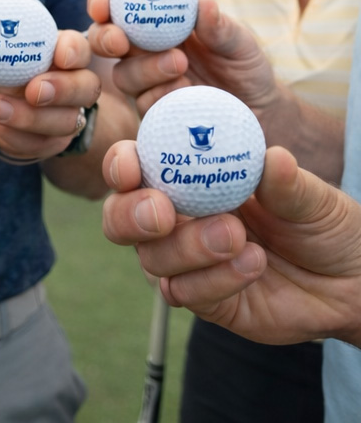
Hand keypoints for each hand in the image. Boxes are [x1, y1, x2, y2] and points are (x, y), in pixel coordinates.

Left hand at [0, 30, 100, 161]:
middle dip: (62, 89)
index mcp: (56, 50)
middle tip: (34, 90)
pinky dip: (16, 136)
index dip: (73, 50)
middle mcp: (72, 81)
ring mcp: (68, 115)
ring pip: (66, 121)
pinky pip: (42, 144)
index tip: (60, 55)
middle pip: (86, 86)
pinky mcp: (54, 142)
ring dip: (31, 118)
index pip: (77, 46)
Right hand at [87, 0, 276, 115]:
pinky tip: (184, 92)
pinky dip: (160, 96)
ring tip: (180, 65)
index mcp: (158, 23)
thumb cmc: (245, 67)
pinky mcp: (154, 112)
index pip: (120, 6)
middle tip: (121, 42)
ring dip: (144, 68)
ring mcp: (146, 83)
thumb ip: (220, 27)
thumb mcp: (240, 43)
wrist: (260, 113)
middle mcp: (144, 50)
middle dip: (104, 38)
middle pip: (104, 41)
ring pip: (123, 75)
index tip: (103, 6)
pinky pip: (143, 104)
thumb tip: (203, 2)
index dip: (102, 2)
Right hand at [101, 140, 360, 347]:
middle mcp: (175, 218)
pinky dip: (215, 279)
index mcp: (186, 178)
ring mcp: (185, 261)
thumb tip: (273, 157)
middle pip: (119, 218)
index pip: (134, 166)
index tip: (131, 165)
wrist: (351, 281)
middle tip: (164, 212)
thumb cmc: (322, 223)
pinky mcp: (203, 300)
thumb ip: (285, 180)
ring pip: (151, 257)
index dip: (120, 164)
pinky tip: (252, 264)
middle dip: (130, 214)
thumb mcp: (310, 195)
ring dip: (187, 247)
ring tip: (237, 237)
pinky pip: (185, 293)